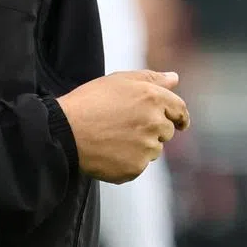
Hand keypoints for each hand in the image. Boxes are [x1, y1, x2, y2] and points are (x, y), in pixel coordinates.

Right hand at [57, 70, 189, 183]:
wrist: (66, 131)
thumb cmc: (90, 101)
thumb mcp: (120, 80)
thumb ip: (151, 78)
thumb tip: (174, 78)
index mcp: (153, 98)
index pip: (180, 109)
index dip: (180, 116)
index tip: (180, 122)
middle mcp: (154, 123)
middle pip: (167, 131)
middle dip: (154, 129)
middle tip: (127, 125)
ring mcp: (146, 148)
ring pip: (154, 149)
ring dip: (141, 145)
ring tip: (114, 137)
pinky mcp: (135, 168)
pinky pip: (139, 165)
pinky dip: (128, 160)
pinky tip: (109, 151)